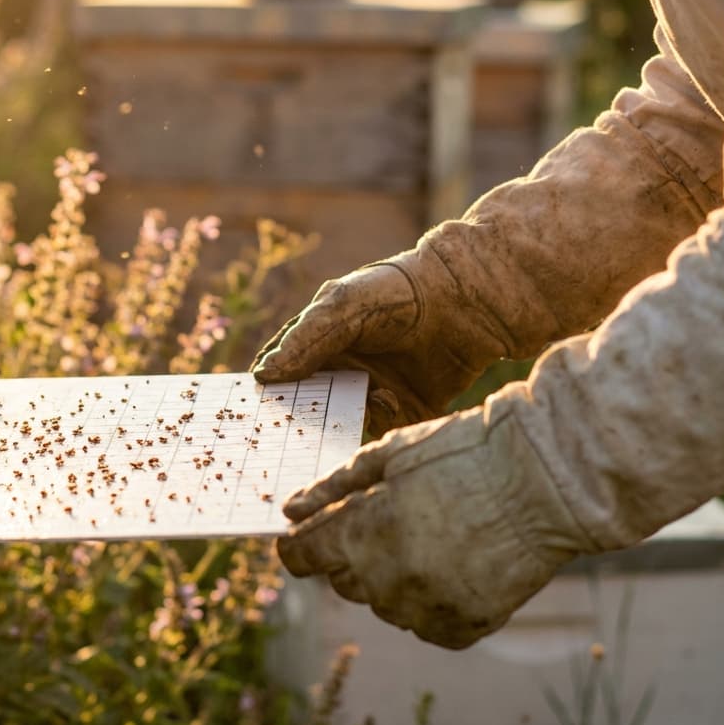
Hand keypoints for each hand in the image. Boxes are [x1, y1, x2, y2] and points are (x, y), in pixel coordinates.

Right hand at [251, 260, 474, 438]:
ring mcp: (368, 392)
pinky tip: (391, 399)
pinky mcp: (401, 411)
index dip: (268, 391)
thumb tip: (263, 374)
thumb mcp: (344, 306)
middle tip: (301, 427)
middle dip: (305, 417)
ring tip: (366, 395)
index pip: (281, 372)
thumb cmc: (397, 292)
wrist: (465, 301)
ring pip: (341, 422)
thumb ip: (305, 339)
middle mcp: (339, 370)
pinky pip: (379, 431)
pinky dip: (379, 421)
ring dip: (346, 416)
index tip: (258, 411)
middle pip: (308, 405)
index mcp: (316, 341)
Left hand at [277, 400, 590, 648]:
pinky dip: (432, 600)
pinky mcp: (462, 626)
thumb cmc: (464, 453)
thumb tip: (291, 511)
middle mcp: (387, 580)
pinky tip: (458, 563)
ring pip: (384, 603)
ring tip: (437, 536)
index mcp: (361, 533)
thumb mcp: (391, 454)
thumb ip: (334, 486)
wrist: (547, 481)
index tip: (311, 534)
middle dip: (355, 553)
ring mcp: (426, 608)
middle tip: (397, 518)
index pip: (300, 557)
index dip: (301, 543)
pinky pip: (425, 622)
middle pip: (342, 580)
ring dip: (395, 577)